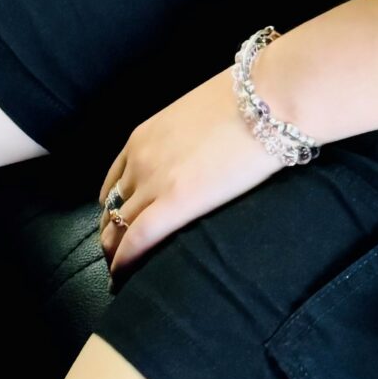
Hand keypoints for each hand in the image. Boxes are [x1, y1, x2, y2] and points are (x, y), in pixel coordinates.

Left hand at [97, 67, 280, 279]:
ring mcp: (153, 181)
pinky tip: (123, 278)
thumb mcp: (195, 118)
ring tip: (122, 272)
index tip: (118, 227)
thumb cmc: (243, 102)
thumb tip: (191, 158)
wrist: (266, 100)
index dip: (113, 209)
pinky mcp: (174, 204)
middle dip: (112, 234)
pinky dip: (125, 262)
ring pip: (119, 226)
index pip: (114, 183)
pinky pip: (137, 240)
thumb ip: (182, 142)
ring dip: (117, 250)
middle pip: (112, 207)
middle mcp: (139, 158)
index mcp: (143, 136)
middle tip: (119, 257)